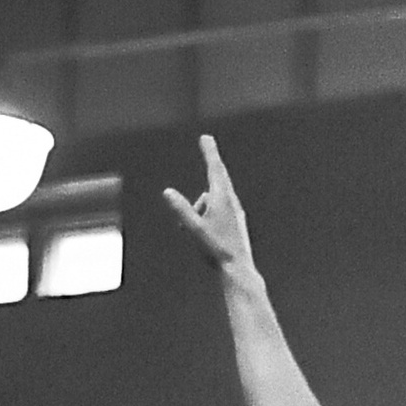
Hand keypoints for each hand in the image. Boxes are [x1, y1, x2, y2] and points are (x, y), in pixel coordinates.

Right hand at [161, 134, 257, 279]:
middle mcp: (231, 202)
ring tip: (192, 232)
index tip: (206, 137)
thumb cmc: (216, 249)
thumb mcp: (195, 228)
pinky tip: (204, 233)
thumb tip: (167, 192)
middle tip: (207, 140)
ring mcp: (235, 211)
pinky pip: (218, 209)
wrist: (237, 268)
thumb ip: (181, 209)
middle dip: (210, 162)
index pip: (215, 169)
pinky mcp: (235, 221)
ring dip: (200, 207)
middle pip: (217, 177)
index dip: (209, 152)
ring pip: (212, 199)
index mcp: (222, 199)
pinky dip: (207, 214)